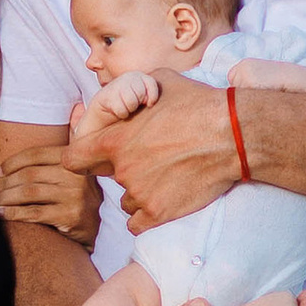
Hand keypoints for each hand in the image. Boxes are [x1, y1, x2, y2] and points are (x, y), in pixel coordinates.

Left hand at [0, 142, 102, 247]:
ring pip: (29, 193)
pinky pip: (33, 213)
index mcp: (72, 158)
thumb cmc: (71, 197)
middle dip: (4, 182)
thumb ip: (43, 166)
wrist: (95, 227)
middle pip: (29, 174)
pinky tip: (0, 213)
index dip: (12, 163)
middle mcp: (75, 175)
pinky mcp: (70, 216)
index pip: (35, 154)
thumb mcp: (65, 174)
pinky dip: (12, 213)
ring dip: (5, 197)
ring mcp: (74, 196)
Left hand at [64, 76, 234, 232]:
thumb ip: (137, 90)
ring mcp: (140, 193)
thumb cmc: (199, 104)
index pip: (74, 159)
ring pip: (126, 200)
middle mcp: (122, 169)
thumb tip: (133, 92)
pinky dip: (147, 216)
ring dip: (139, 192)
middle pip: (109, 178)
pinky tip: (161, 202)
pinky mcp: (160, 212)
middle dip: (124, 170)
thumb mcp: (161, 82)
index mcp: (115, 140)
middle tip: (149, 161)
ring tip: (165, 177)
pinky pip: (138, 224)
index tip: (91, 160)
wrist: (232, 135)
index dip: (81, 159)